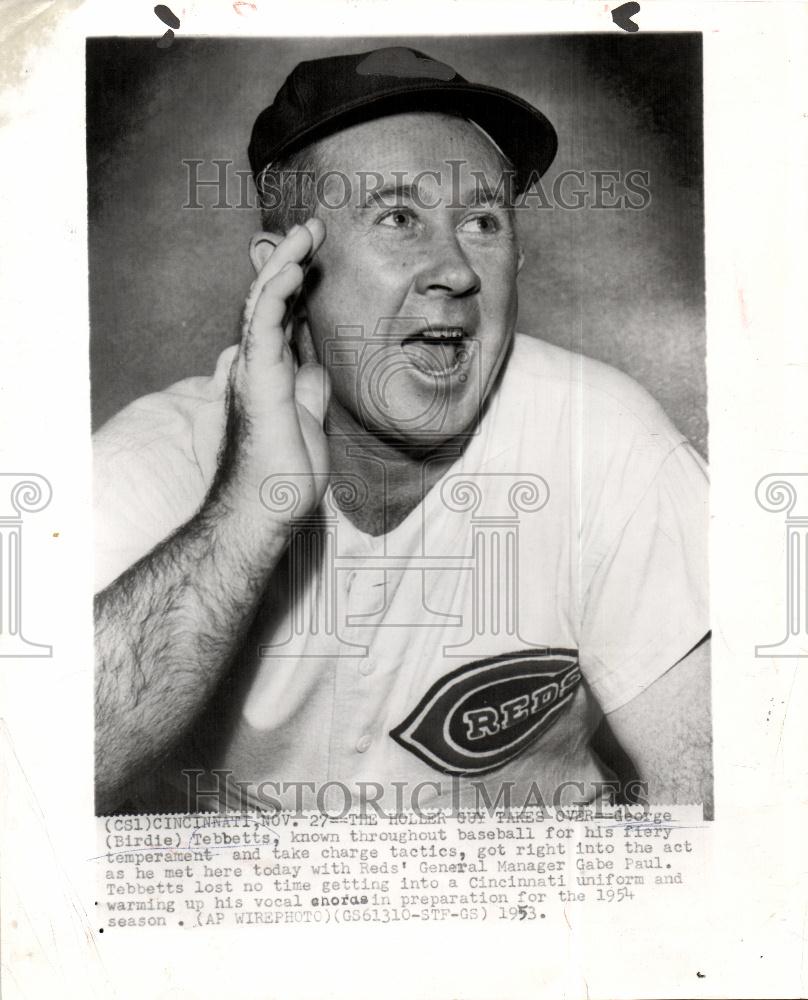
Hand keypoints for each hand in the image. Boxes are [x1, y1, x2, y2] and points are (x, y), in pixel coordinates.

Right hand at [212, 218, 329, 521]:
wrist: (271, 503)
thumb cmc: (285, 470)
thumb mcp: (310, 418)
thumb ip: (311, 389)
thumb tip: (316, 366)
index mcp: (273, 372)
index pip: (283, 317)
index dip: (297, 284)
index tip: (316, 257)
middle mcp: (258, 363)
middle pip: (271, 299)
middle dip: (291, 260)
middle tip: (312, 229)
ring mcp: (254, 367)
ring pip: (263, 301)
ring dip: (285, 263)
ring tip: (306, 233)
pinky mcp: (257, 376)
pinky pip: (263, 324)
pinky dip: (277, 292)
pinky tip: (294, 267)